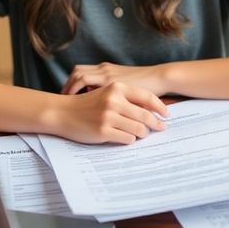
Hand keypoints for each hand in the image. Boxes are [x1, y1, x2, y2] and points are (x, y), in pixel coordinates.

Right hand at [51, 82, 168, 144]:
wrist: (61, 112)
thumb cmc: (86, 103)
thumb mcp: (106, 93)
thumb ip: (126, 98)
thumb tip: (150, 109)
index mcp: (116, 88)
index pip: (146, 97)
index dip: (160, 107)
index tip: (166, 114)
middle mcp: (114, 100)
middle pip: (145, 116)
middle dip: (156, 124)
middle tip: (161, 128)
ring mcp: (108, 116)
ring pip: (138, 129)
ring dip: (142, 134)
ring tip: (142, 134)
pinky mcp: (103, 131)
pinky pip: (127, 139)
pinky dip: (130, 140)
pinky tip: (126, 138)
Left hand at [62, 62, 170, 95]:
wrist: (159, 77)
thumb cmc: (147, 85)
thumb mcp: (127, 87)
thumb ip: (116, 92)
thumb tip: (104, 105)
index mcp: (107, 70)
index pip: (82, 72)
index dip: (72, 83)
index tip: (66, 95)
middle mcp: (104, 70)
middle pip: (77, 72)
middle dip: (67, 85)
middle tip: (63, 98)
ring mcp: (107, 75)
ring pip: (79, 76)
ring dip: (70, 88)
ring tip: (67, 101)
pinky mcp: (112, 82)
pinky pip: (89, 83)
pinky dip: (81, 92)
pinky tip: (80, 103)